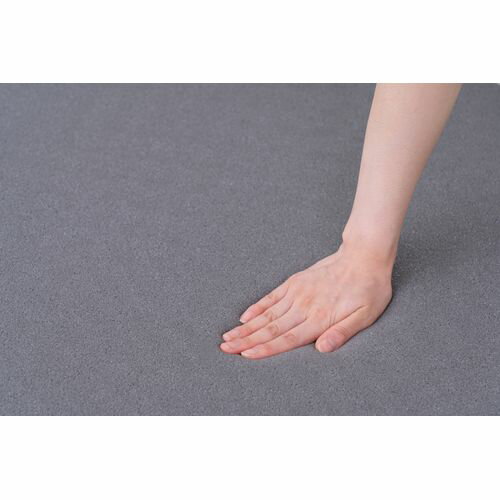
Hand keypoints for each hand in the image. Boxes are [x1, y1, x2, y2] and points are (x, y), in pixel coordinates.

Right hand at [220, 245, 392, 358]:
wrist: (363, 256)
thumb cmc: (368, 289)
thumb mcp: (365, 315)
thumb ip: (342, 332)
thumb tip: (322, 349)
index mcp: (319, 318)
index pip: (287, 338)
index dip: (265, 349)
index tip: (245, 355)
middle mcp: (303, 306)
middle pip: (270, 328)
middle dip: (246, 340)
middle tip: (225, 349)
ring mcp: (297, 293)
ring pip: (267, 314)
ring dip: (246, 327)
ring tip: (227, 336)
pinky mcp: (294, 282)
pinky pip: (271, 297)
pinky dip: (256, 307)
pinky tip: (244, 316)